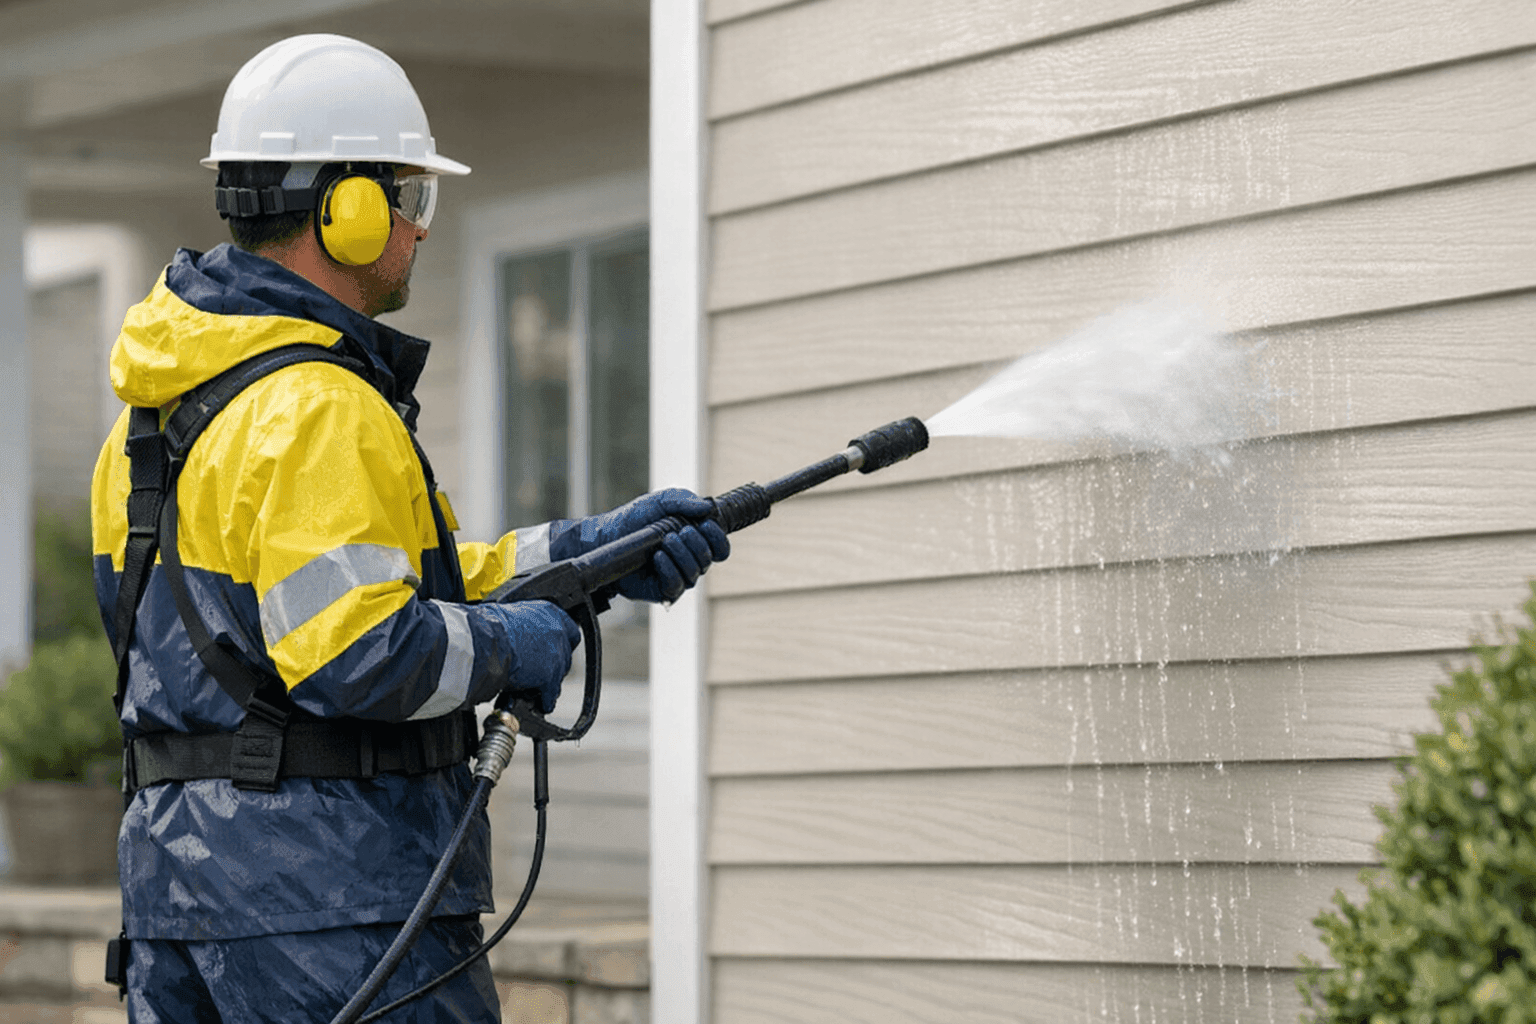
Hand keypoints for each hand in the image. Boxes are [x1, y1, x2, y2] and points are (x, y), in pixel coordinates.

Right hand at [479, 600, 580, 712]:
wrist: (482, 641)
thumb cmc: (488, 627)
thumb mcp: (512, 618)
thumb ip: (525, 628)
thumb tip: (520, 639)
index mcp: (548, 613)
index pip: (569, 631)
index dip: (562, 644)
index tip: (556, 651)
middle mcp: (557, 631)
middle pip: (565, 655)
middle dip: (554, 665)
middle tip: (542, 672)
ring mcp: (555, 654)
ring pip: (559, 675)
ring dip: (549, 683)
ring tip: (537, 689)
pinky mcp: (549, 676)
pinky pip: (550, 693)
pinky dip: (545, 701)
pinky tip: (540, 705)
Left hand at [552, 489, 730, 603]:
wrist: (606, 536)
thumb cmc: (634, 519)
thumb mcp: (660, 502)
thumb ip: (684, 500)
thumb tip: (708, 508)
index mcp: (694, 542)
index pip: (720, 549)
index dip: (718, 539)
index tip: (706, 524)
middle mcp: (688, 561)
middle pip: (708, 560)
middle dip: (696, 543)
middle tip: (677, 532)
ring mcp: (676, 577)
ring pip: (694, 574)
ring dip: (681, 555)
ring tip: (664, 542)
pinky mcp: (661, 591)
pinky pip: (676, 586)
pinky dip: (670, 570)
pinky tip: (658, 557)